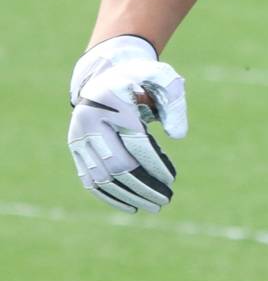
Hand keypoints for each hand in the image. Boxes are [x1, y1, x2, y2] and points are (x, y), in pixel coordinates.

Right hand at [67, 36, 185, 211]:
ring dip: (128, 196)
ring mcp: (78, 137)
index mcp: (112, 103)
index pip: (134, 143)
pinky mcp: (76, 149)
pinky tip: (130, 206)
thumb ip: (174, 103)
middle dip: (142, 186)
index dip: (154, 164)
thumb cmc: (141, 78)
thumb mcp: (163, 79)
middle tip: (165, 200)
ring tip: (154, 206)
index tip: (171, 180)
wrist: (106, 74)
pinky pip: (90, 178)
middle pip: (116, 165)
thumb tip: (178, 136)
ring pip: (101, 177)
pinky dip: (109, 195)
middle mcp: (89, 122)